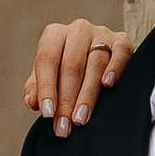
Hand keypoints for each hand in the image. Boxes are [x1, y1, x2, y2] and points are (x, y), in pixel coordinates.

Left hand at [24, 18, 136, 137]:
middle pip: (72, 65)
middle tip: (64, 125)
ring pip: (95, 63)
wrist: (94, 57)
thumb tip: (32, 101)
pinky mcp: (122, 40)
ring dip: (87, 95)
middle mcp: (78, 30)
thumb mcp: (48, 78)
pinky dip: (115, 68)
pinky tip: (108, 85)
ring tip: (81, 118)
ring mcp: (102, 33)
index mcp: (54, 34)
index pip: (47, 60)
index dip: (46, 88)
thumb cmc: (66, 70)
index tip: (48, 113)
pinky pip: (121, 52)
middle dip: (67, 99)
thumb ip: (36, 89)